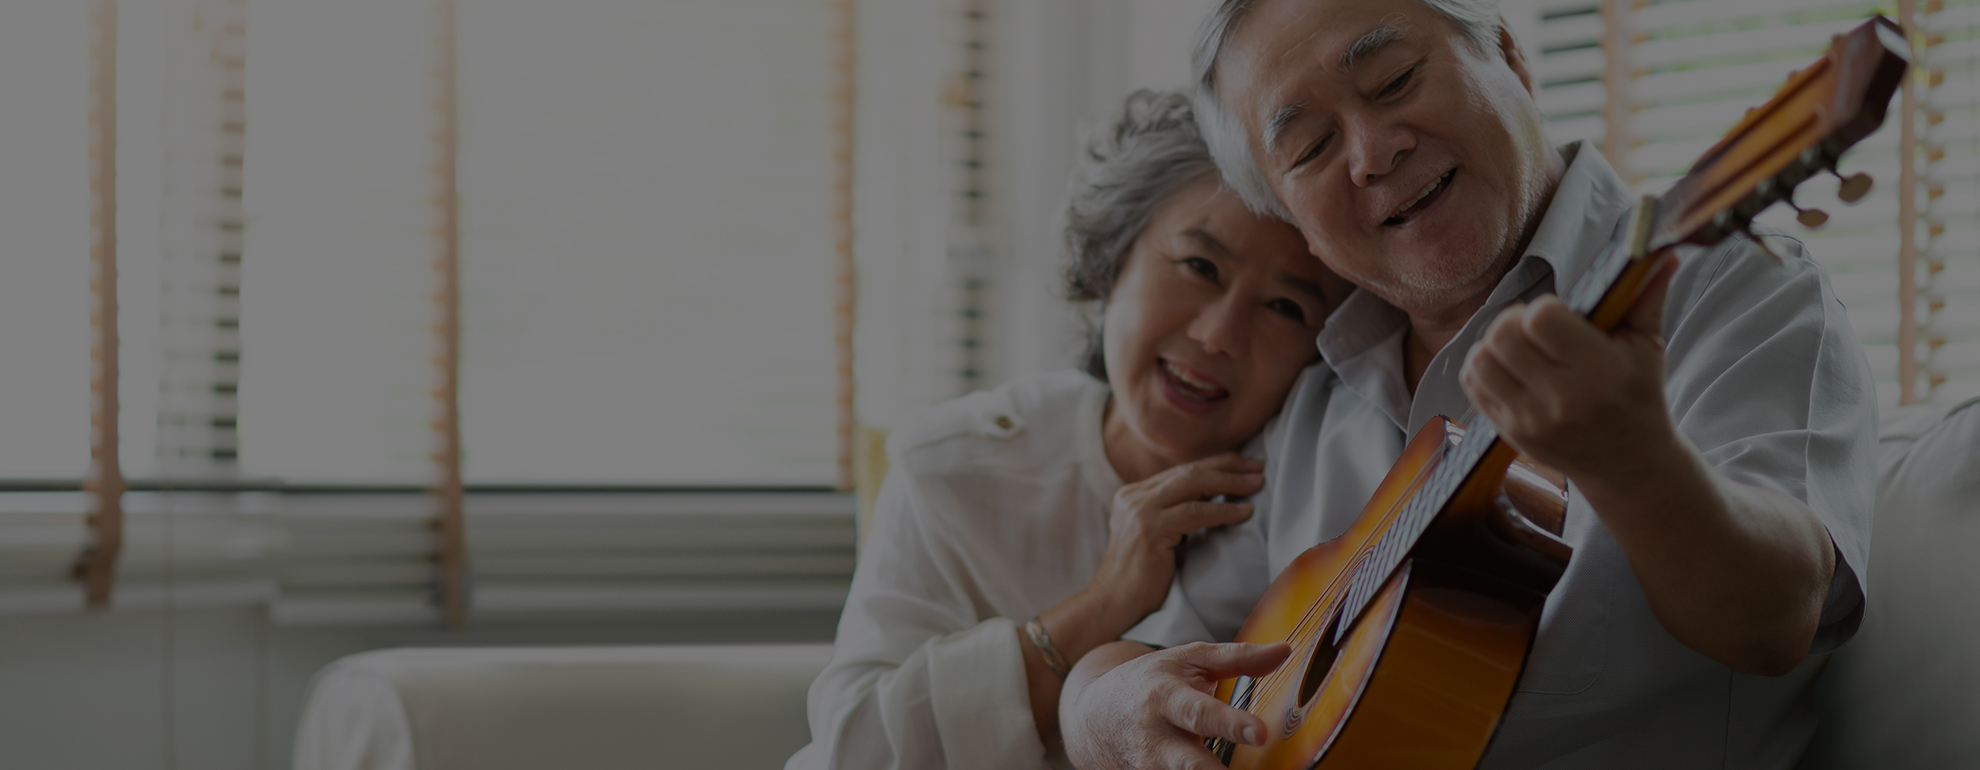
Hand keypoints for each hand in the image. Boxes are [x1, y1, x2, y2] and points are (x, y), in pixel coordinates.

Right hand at [1060, 641, 1289, 769]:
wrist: (1094, 715)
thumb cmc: (1150, 681)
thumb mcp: (1188, 660)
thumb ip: (1236, 657)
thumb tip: (1284, 650)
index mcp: (1164, 698)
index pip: (1200, 713)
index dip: (1230, 724)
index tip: (1261, 732)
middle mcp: (1154, 738)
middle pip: (1189, 764)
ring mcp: (1149, 767)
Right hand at [1087, 454, 1262, 624]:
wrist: (1113, 604)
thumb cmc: (1141, 578)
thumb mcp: (1157, 536)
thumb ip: (1174, 514)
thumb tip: (1214, 498)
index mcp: (1133, 494)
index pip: (1180, 471)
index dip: (1215, 465)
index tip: (1244, 465)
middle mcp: (1134, 496)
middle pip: (1188, 471)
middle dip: (1227, 466)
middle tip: (1257, 468)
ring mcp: (1140, 511)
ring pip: (1193, 484)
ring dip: (1230, 483)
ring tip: (1256, 484)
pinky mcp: (1150, 529)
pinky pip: (1196, 512)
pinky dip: (1223, 510)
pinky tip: (1244, 512)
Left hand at [1459, 257, 1680, 482]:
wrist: (1627, 462)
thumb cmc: (1637, 395)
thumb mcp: (1648, 346)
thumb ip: (1648, 296)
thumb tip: (1661, 251)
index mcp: (1599, 372)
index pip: (1541, 319)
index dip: (1545, 308)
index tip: (1560, 317)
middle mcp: (1561, 399)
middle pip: (1503, 335)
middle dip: (1515, 322)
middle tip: (1534, 329)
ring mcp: (1530, 419)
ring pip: (1481, 359)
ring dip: (1494, 345)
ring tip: (1520, 349)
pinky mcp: (1509, 432)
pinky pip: (1472, 385)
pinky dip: (1483, 367)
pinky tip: (1508, 368)